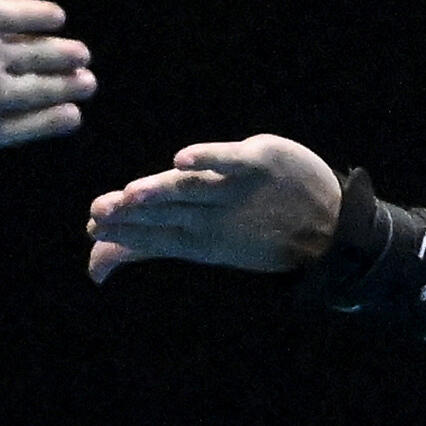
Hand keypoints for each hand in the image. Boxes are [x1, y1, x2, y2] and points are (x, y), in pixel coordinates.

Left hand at [0, 0, 94, 152]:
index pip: (26, 125)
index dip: (52, 119)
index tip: (74, 115)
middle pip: (41, 89)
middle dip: (68, 86)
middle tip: (88, 83)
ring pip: (40, 54)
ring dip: (64, 54)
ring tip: (82, 56)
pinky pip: (24, 14)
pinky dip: (43, 16)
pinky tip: (57, 18)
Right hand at [85, 134, 344, 280]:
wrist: (332, 225)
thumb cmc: (257, 233)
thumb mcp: (205, 244)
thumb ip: (147, 247)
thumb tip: (95, 266)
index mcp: (199, 240)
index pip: (153, 237)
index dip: (124, 234)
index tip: (93, 228)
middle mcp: (213, 216)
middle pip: (166, 213)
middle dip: (131, 214)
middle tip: (98, 215)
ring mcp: (236, 189)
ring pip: (189, 190)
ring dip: (159, 192)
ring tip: (129, 197)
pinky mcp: (259, 161)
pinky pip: (229, 160)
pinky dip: (207, 158)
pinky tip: (181, 159)